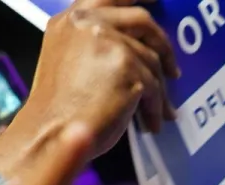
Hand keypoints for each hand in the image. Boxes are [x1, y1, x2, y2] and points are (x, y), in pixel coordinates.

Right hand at [0, 0, 176, 170]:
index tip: (156, 1)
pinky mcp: (126, 64)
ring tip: (160, 110)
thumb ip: (94, 43)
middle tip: (173, 68)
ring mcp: (107, 40)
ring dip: (159, 89)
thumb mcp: (68, 60)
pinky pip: (154, 86)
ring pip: (151, 59)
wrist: (51, 132)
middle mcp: (87, 22)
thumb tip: (134, 48)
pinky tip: (152, 122)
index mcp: (70, 19)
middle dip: (163, 43)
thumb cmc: (59, 109)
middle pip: (141, 19)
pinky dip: (156, 107)